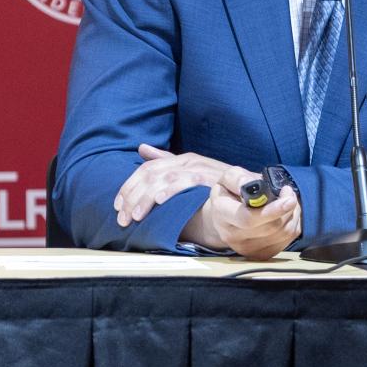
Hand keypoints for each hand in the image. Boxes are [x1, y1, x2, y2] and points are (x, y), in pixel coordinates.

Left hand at [113, 144, 233, 226]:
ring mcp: (197, 167)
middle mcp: (186, 160)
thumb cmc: (219, 183)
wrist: (249, 187)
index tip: (117, 205)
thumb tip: (142, 149)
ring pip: (162, 179)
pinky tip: (159, 202)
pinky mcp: (208, 177)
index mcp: (179, 160)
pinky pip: (185, 182)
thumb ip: (166, 161)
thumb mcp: (190, 171)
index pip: (146, 169)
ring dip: (146, 199)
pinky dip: (170, 190)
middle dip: (132, 197)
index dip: (128, 187)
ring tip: (135, 216)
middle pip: (149, 174)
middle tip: (122, 218)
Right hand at [181, 173, 301, 259]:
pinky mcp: (260, 255)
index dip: (272, 210)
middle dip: (286, 208)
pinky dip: (292, 224)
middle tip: (288, 193)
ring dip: (292, 215)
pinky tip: (285, 214)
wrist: (224, 215)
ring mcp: (246, 248)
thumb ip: (239, 178)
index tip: (288, 199)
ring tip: (286, 201)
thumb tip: (251, 185)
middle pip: (270, 227)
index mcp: (221, 213)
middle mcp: (231, 235)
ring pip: (283, 233)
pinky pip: (287, 240)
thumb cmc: (229, 193)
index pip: (248, 218)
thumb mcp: (228, 178)